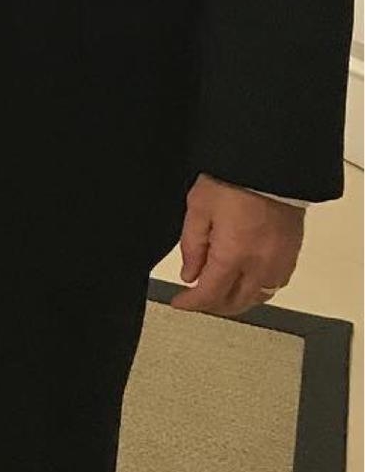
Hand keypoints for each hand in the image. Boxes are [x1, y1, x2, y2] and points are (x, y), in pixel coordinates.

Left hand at [170, 172, 303, 317]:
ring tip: (220, 292)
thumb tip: (189, 274)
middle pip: (235, 303)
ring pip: (257, 298)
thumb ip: (192, 245)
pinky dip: (257, 290)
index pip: (210, 295)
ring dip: (236, 301)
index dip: (191, 303)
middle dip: (213, 305)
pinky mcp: (292, 254)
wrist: (271, 166)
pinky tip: (247, 281)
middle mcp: (259, 266)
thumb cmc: (233, 181)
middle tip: (196, 297)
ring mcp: (279, 262)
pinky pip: (275, 285)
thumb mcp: (199, 207)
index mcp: (232, 256)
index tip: (179, 302)